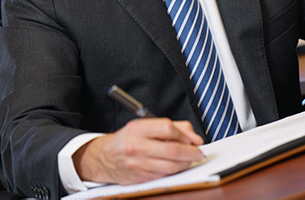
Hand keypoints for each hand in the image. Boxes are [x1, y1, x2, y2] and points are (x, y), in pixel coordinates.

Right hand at [73, 118, 203, 184]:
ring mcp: (139, 164)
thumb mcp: (145, 125)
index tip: (193, 138)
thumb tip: (193, 136)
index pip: (168, 128)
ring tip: (191, 159)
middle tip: (199, 152)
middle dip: (191, 152)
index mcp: (138, 128)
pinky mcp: (141, 178)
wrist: (105, 158)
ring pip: (171, 166)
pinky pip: (165, 175)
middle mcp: (137, 146)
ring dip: (186, 163)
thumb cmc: (128, 139)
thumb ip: (171, 127)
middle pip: (172, 149)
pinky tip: (179, 166)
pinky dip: (176, 171)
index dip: (185, 134)